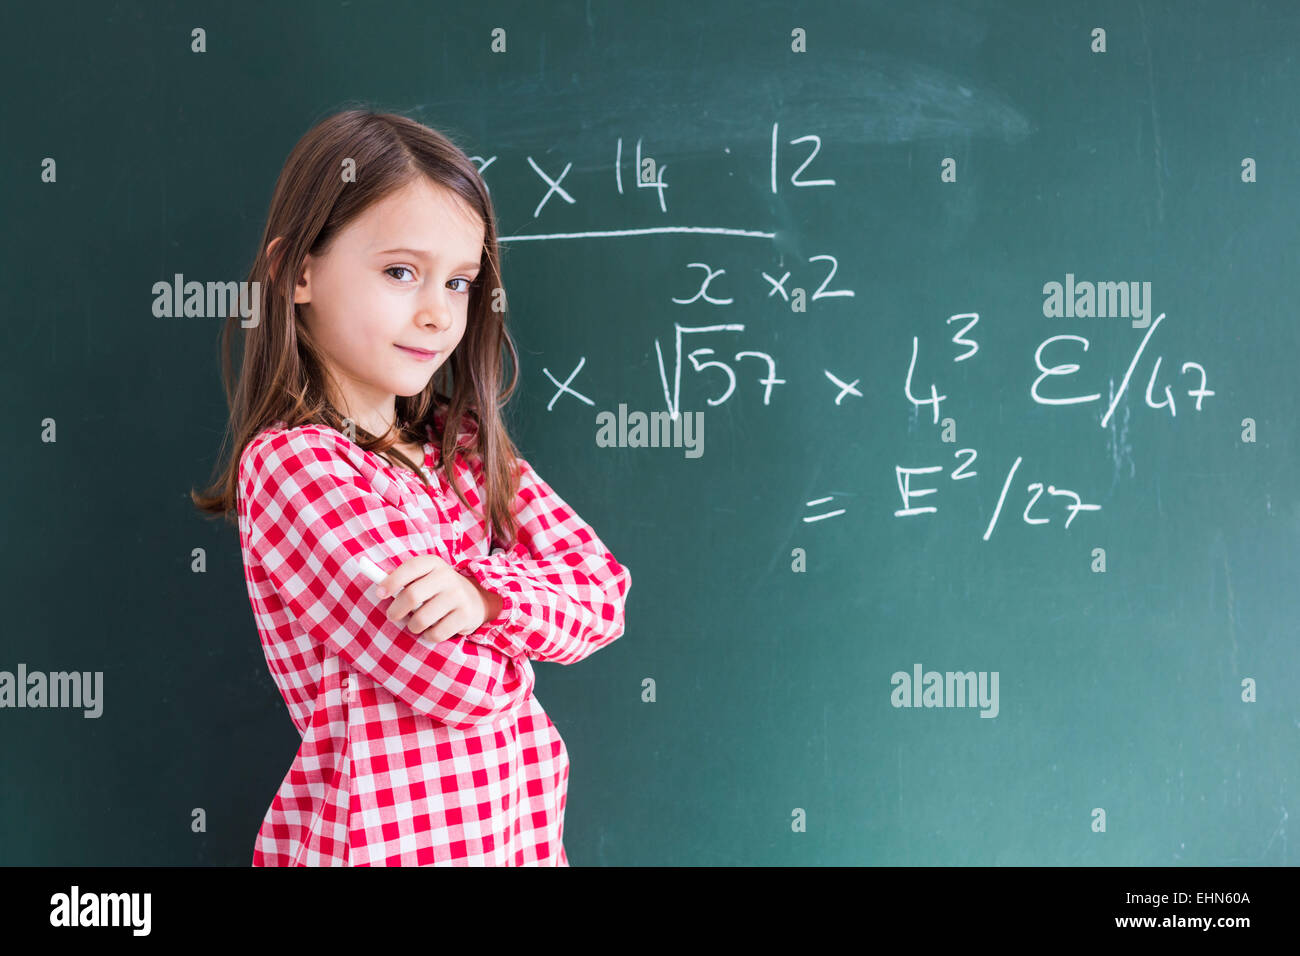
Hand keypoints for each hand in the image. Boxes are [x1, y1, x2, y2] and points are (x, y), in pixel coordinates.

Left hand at [373, 553, 501, 643]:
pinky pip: (436, 633)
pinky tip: (431, 629)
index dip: (391, 581)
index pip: (410, 568)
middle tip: (392, 616)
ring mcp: (458, 596)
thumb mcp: (424, 577)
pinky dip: (428, 635)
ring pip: (421, 619)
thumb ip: (402, 578)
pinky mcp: (465, 616)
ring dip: (412, 626)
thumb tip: (374, 576)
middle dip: (396, 610)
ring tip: (415, 623)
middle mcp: (447, 577)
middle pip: (412, 596)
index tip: (379, 594)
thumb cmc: (439, 589)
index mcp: (433, 563)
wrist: (477, 599)